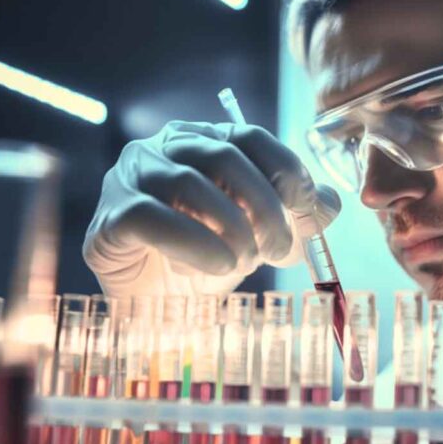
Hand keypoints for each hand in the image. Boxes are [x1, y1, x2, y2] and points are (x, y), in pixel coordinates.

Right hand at [83, 121, 340, 297]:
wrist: (156, 307)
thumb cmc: (207, 258)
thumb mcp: (260, 232)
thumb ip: (296, 213)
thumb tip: (332, 204)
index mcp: (201, 140)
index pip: (249, 135)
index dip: (285, 168)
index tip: (308, 208)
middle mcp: (162, 148)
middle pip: (223, 156)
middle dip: (264, 204)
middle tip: (281, 248)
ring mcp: (129, 179)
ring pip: (188, 184)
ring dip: (231, 227)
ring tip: (247, 262)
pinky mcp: (110, 219)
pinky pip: (151, 218)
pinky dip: (194, 243)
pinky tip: (218, 266)